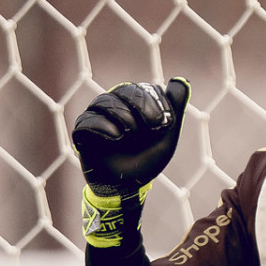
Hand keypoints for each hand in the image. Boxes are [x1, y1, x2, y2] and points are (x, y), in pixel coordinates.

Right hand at [73, 78, 190, 193]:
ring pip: (105, 101)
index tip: (163, 125)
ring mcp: (97, 116)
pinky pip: (87, 119)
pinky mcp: (82, 131)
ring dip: (123, 118)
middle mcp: (116, 104)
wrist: (126, 186)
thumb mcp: (167, 135)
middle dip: (141, 109)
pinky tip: (115, 138)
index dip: (155, 103)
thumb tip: (182, 79)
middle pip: (125, 90)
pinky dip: (102, 127)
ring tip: (130, 137)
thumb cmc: (147, 160)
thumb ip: (174, 107)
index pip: (144, 88)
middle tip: (148, 131)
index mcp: (136, 102)